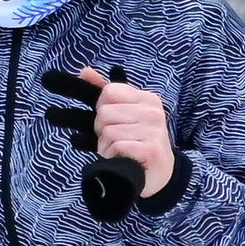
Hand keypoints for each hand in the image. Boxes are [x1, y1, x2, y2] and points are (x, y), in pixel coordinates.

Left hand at [80, 67, 174, 195]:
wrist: (160, 174)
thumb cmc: (138, 143)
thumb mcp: (125, 114)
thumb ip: (106, 93)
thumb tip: (84, 71)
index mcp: (147, 99)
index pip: (108, 92)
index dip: (102, 109)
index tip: (113, 121)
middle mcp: (153, 112)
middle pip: (104, 112)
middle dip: (102, 131)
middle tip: (117, 141)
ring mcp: (154, 131)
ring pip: (108, 132)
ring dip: (106, 147)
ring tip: (120, 152)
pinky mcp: (151, 151)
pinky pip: (116, 147)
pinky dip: (112, 156)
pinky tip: (122, 160)